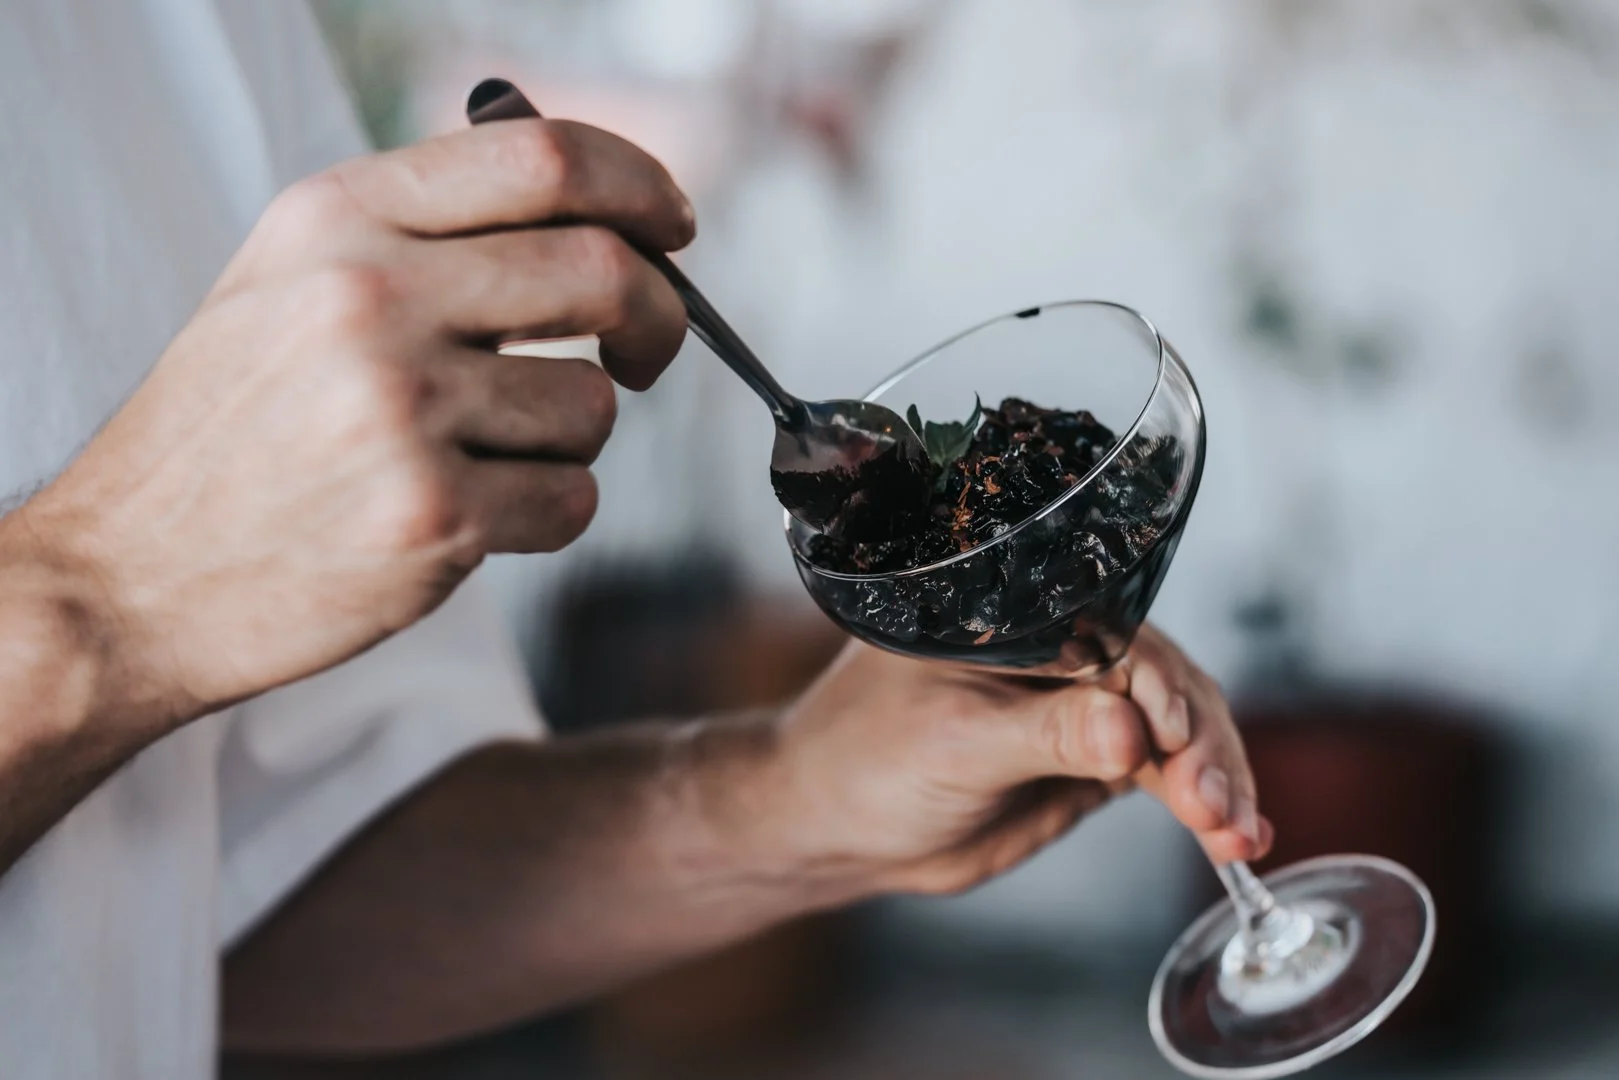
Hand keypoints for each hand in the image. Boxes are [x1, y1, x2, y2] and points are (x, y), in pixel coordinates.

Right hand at [16, 114, 691, 725]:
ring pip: (592, 404)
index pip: (542, 157)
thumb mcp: (288, 280)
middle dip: (657, 317)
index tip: (673, 225)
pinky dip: (551, 511)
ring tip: (488, 456)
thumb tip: (592, 219)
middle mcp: (370, 298)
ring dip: (571, 438)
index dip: (640, 186)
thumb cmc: (228, 431)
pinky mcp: (430, 515)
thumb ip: (421, 232)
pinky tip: (478, 513)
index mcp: (338, 219)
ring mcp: (400, 409)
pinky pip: (573, 499)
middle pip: (604, 270)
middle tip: (644, 350)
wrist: (131, 574)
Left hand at [759, 624, 1269, 898]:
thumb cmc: (866, 762)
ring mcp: (1084, 702)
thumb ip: (1045, 736)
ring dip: (1218, 781)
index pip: (1118, 636)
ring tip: (1243, 839)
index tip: (1179, 749)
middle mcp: (1064, 646)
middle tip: (1221, 812)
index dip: (1160, 691)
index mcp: (1021, 612)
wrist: (839, 826)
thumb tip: (1131, 732)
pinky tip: (1244, 837)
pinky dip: (1205, 803)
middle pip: (1166, 681)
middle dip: (1202, 746)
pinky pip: (1166, 772)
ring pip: (1179, 729)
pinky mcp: (1095, 756)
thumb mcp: (955, 744)